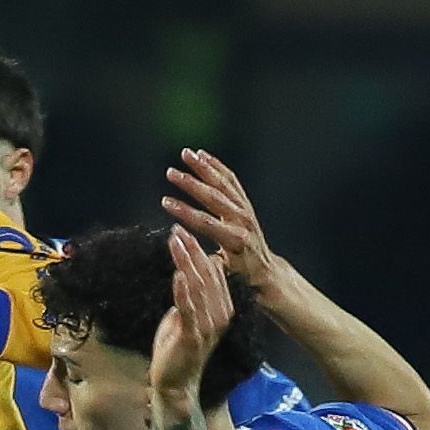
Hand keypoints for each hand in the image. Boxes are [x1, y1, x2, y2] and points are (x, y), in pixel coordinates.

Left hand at [149, 228, 232, 404]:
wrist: (175, 383)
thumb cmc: (178, 349)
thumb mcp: (186, 315)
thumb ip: (189, 295)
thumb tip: (185, 271)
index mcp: (222, 308)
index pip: (213, 272)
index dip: (198, 250)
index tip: (184, 230)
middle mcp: (220, 315)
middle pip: (207, 275)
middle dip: (192, 249)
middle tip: (178, 229)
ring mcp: (209, 326)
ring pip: (198, 286)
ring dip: (185, 261)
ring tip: (175, 241)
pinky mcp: (194, 336)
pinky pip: (189, 308)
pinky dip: (183, 290)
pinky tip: (177, 273)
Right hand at [161, 149, 275, 287]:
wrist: (265, 271)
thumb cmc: (239, 275)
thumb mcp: (220, 272)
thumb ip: (202, 258)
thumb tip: (180, 243)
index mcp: (235, 240)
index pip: (205, 222)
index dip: (184, 211)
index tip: (165, 202)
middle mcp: (242, 221)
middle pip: (213, 197)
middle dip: (190, 184)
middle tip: (170, 173)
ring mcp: (245, 210)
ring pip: (223, 183)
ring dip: (203, 167)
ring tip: (185, 154)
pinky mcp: (245, 203)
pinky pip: (230, 180)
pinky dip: (216, 167)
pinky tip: (202, 156)